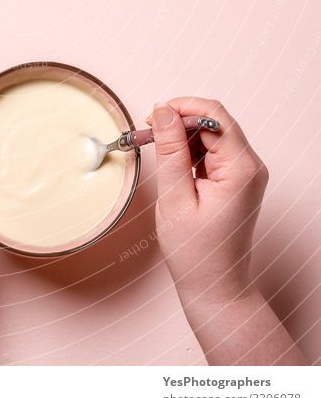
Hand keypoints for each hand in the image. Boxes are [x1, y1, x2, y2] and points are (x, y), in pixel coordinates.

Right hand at [147, 97, 303, 364]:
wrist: (215, 288)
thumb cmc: (196, 252)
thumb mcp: (175, 198)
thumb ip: (170, 151)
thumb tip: (163, 110)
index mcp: (241, 169)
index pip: (214, 116)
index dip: (181, 109)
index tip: (152, 117)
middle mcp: (250, 166)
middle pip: (214, 121)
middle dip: (179, 121)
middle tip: (148, 132)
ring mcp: (246, 173)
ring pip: (211, 133)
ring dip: (182, 136)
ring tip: (157, 152)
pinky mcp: (237, 179)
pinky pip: (213, 150)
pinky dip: (190, 151)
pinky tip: (173, 165)